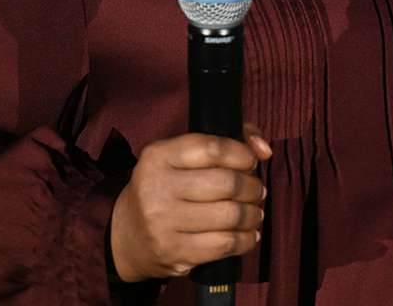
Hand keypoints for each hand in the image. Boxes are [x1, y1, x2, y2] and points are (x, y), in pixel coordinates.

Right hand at [109, 126, 272, 282]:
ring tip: (255, 212)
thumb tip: (265, 150)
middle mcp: (156, 187)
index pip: (212, 148)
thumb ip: (228, 141)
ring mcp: (163, 222)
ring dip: (253, 214)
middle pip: (226, 183)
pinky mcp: (174, 252)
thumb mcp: (182, 157)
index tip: (250, 162)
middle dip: (252, 187)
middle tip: (257, 191)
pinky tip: (248, 234)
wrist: (127, 236)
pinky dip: (246, 239)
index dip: (241, 154)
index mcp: (158, 156)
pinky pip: (225, 244)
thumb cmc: (166, 188)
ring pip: (230, 215)